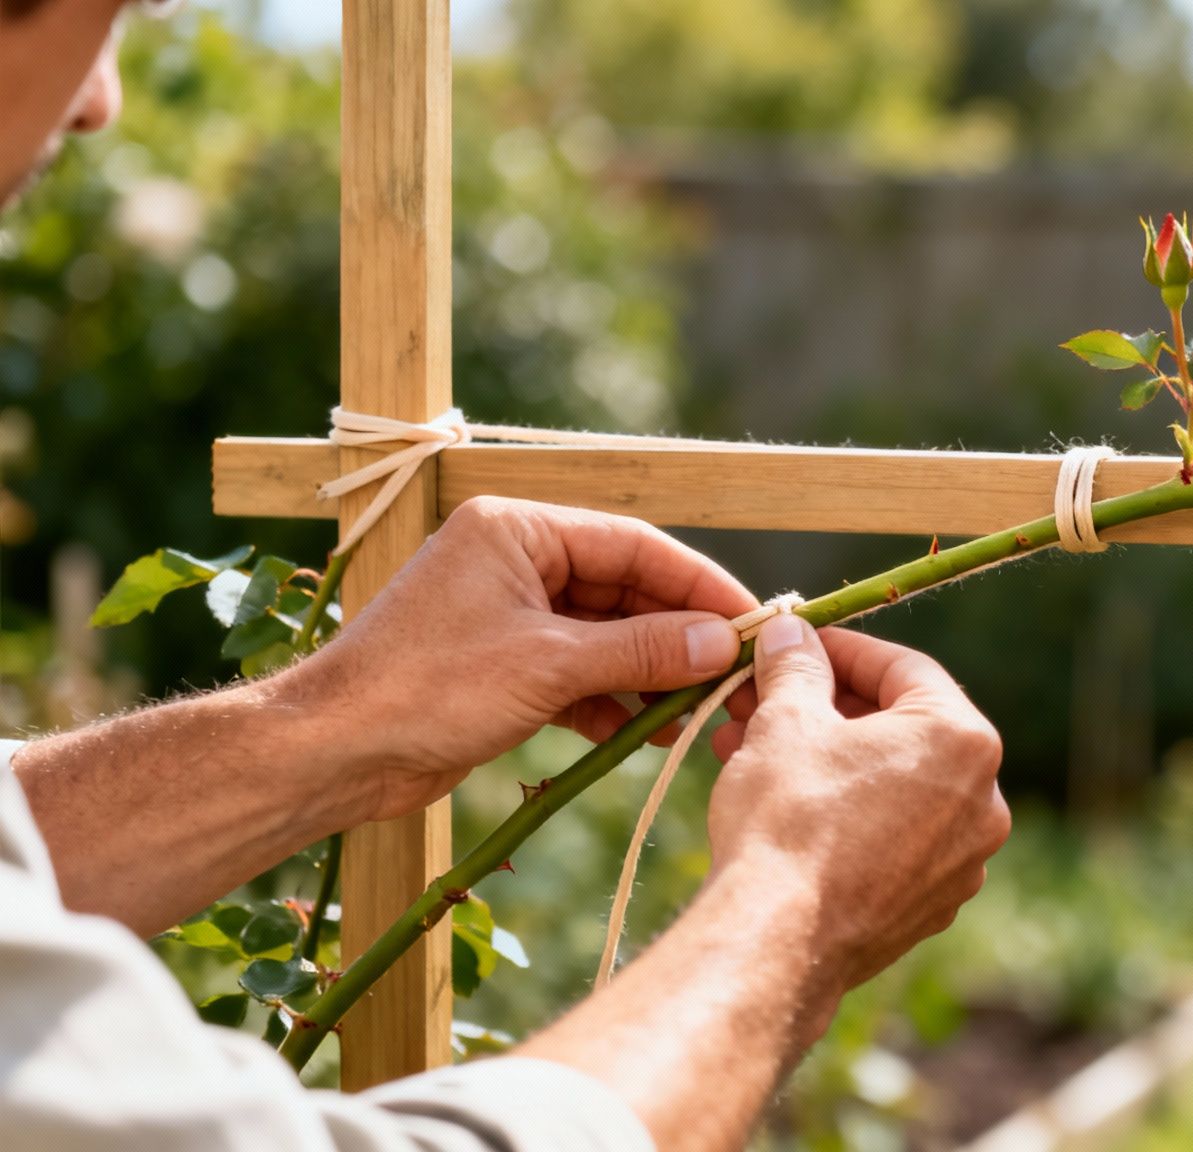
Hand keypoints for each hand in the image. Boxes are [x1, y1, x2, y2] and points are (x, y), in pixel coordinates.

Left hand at [286, 496, 758, 823]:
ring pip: (604, 635)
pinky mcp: (502, 667)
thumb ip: (639, 650)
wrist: (332, 752)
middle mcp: (514, 560)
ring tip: (700, 710)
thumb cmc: (426, 689)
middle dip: (678, 634)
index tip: (751, 621)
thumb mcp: (547, 665)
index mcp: (517, 528)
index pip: (633, 543)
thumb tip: (718, 643)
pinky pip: (578, 672)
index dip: (699, 584)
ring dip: (650, 672)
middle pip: (624, 589)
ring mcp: (508, 615)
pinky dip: (612, 700)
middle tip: (736, 672)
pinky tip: (649, 732)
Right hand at [707, 618, 1009, 1011]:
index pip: (903, 668)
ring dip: (828, 762)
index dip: (840, 651)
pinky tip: (788, 812)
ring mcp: (963, 860)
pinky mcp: (932, 905)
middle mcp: (984, 800)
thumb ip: (796, 665)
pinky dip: (847, 816)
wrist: (778, 941)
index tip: (795, 646)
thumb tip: (790, 632)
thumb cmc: (788, 817)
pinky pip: (892, 839)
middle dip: (823, 710)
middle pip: (899, 729)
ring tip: (753, 753)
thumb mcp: (785, 720)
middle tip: (762, 701)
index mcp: (963, 739)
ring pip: (892, 787)